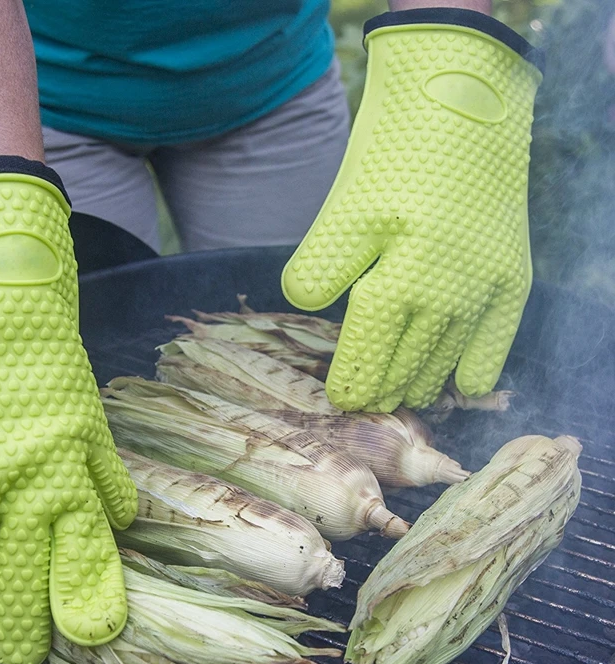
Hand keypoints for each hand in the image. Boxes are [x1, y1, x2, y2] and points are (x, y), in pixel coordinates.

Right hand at [0, 157, 136, 663]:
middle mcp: (16, 494)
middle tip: (15, 638)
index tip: (85, 636)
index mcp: (69, 480)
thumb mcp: (90, 427)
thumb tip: (117, 538)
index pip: (81, 574)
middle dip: (16, 638)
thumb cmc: (46, 371)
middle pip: (12, 610)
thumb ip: (104, 487)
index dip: (84, 617)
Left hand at [282, 9, 541, 411]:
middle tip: (369, 406)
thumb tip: (303, 304)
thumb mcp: (343, 212)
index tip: (340, 403)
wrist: (463, 102)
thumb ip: (322, 266)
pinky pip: (499, 334)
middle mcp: (443, 300)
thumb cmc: (392, 157)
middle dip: (384, 388)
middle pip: (405, 361)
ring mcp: (483, 289)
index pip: (367, 351)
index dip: (352, 379)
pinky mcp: (514, 273)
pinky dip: (482, 361)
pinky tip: (468, 386)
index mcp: (396, 288)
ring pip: (446, 355)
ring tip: (407, 398)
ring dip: (423, 380)